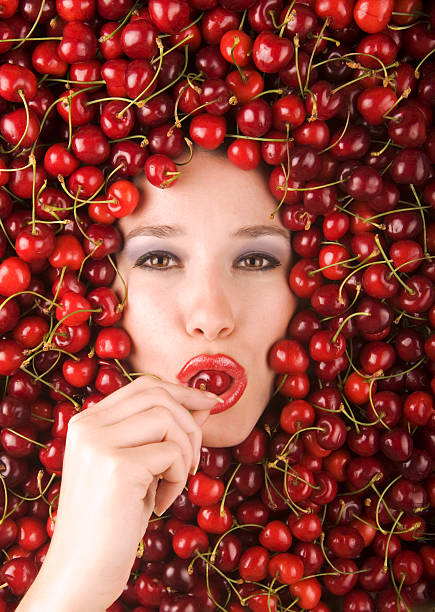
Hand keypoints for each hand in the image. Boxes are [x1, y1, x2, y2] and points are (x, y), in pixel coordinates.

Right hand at [19, 375, 218, 611]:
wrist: (82, 572)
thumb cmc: (113, 520)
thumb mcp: (140, 467)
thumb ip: (164, 432)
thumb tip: (204, 401)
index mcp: (87, 422)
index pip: (144, 386)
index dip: (182, 391)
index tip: (210, 403)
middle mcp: (87, 425)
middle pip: (158, 394)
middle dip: (191, 421)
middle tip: (195, 459)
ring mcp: (99, 443)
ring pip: (168, 418)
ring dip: (186, 451)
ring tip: (175, 482)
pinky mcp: (116, 466)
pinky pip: (172, 453)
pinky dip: (179, 478)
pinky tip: (161, 503)